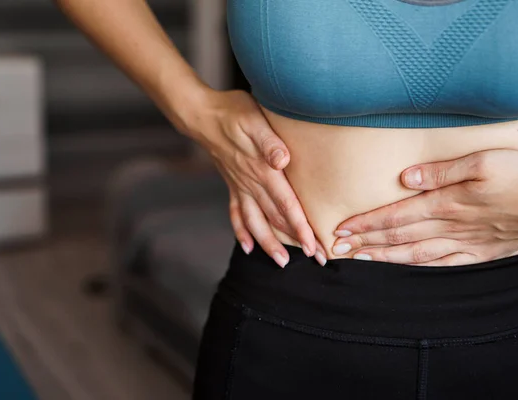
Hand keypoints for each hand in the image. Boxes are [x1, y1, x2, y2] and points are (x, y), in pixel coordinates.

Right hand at [186, 89, 326, 266]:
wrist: (202, 114)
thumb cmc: (234, 112)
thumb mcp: (254, 120)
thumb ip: (269, 142)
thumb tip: (282, 160)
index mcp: (262, 170)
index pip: (286, 205)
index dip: (301, 227)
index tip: (315, 246)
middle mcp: (251, 184)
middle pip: (276, 219)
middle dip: (295, 242)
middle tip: (315, 260)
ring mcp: (240, 186)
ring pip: (255, 223)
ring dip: (269, 244)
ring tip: (281, 263)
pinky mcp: (232, 184)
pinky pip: (236, 213)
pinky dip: (242, 232)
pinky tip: (248, 246)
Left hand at [332, 149, 517, 265]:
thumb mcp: (480, 162)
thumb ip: (440, 171)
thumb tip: (405, 178)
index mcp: (445, 203)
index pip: (394, 216)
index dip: (365, 223)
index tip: (341, 229)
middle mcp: (448, 227)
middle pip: (396, 236)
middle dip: (364, 241)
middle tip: (337, 247)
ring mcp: (462, 243)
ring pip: (412, 253)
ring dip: (382, 256)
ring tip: (358, 258)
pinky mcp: (477, 252)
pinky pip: (439, 263)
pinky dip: (414, 265)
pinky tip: (401, 267)